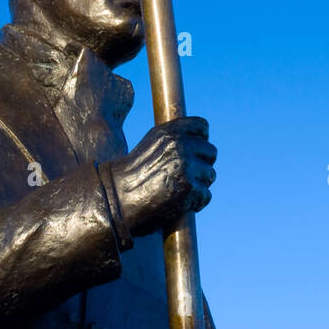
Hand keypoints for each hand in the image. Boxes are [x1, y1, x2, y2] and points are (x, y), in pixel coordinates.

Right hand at [109, 117, 215, 237]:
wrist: (118, 199)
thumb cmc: (133, 176)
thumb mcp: (151, 145)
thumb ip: (174, 139)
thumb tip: (201, 139)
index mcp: (170, 132)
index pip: (202, 126)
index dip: (201, 139)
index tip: (196, 152)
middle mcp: (180, 145)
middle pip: (211, 151)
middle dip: (202, 165)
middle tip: (187, 177)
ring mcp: (186, 166)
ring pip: (210, 175)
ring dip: (200, 185)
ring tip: (180, 191)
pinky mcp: (189, 188)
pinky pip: (206, 195)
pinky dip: (197, 202)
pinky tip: (182, 203)